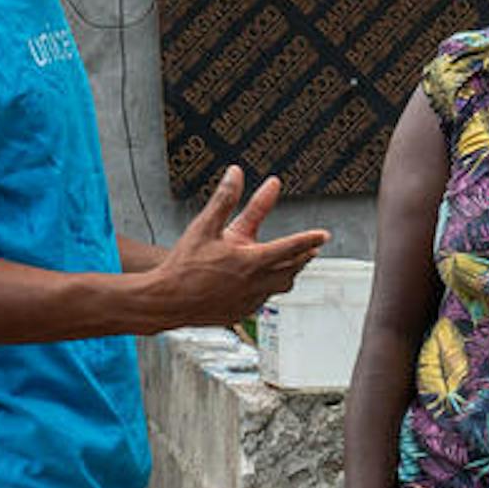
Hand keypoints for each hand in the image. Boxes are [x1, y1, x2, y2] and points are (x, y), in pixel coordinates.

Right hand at [138, 167, 328, 328]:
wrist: (165, 302)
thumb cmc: (183, 265)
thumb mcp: (204, 226)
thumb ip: (225, 200)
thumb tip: (236, 174)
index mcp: (251, 260)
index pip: (290, 247)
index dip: (309, 239)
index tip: (324, 234)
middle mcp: (255, 283)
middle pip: (291, 269)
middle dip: (303, 256)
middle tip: (311, 248)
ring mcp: (249, 301)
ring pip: (280, 286)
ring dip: (288, 273)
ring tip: (291, 264)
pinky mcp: (240, 313)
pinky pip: (263, 299)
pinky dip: (268, 288)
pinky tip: (260, 282)